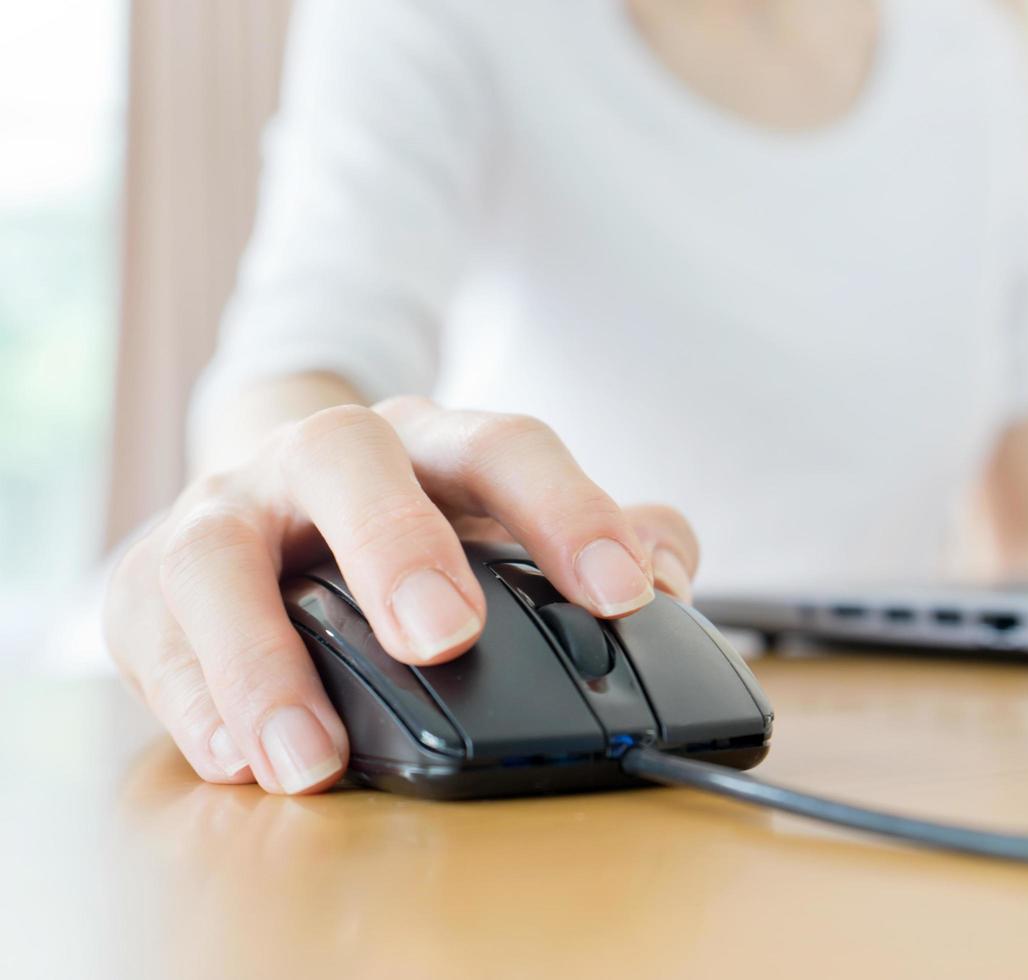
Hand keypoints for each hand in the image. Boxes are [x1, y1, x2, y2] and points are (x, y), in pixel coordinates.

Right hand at [104, 397, 698, 794]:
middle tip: (443, 635)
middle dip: (398, 545)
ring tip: (310, 758)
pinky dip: (193, 702)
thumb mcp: (509, 516)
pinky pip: (155, 633)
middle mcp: (326, 455)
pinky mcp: (151, 580)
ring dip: (264, 659)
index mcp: (435, 441)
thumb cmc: (416, 519)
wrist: (279, 500)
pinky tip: (242, 760)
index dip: (569, 510)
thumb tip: (672, 569)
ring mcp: (229, 509)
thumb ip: (604, 535)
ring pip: (221, 555)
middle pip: (350, 460)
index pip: (506, 446)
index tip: (624, 591)